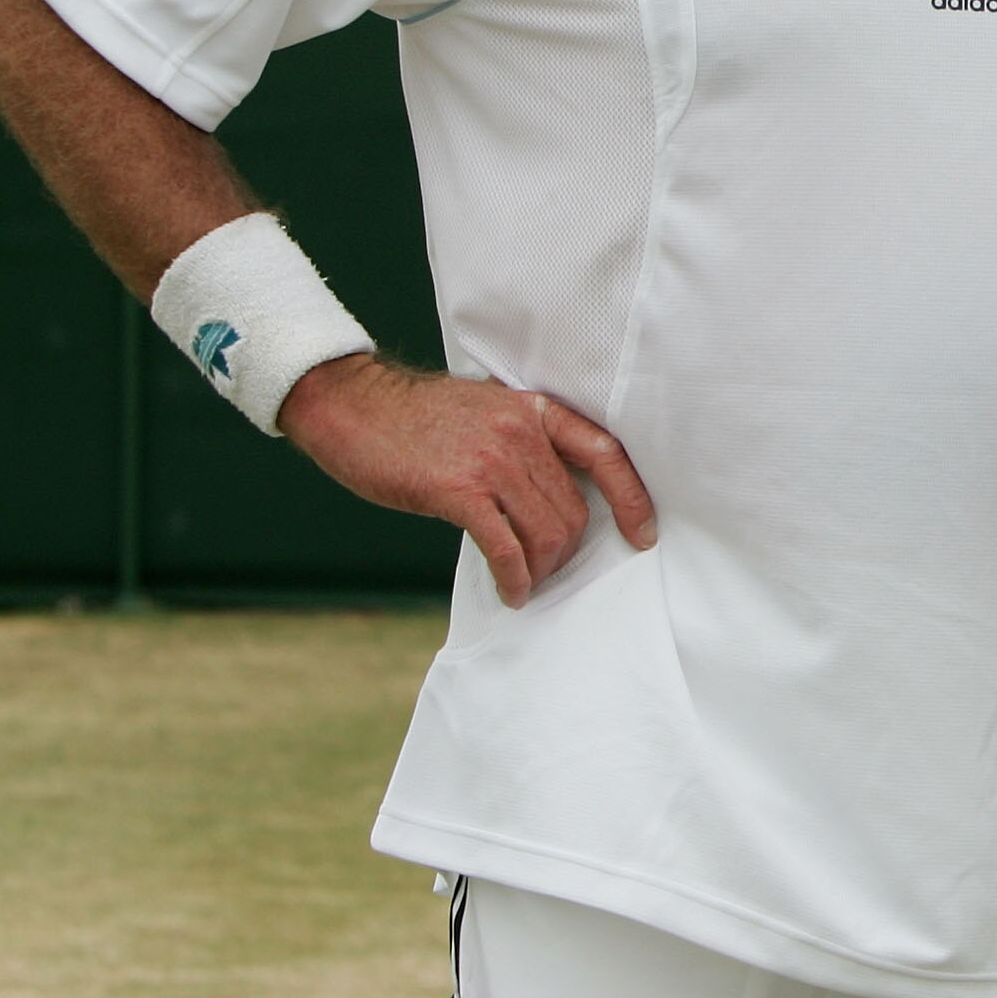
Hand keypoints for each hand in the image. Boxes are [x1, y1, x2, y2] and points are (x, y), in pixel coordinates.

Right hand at [278, 352, 656, 606]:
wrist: (353, 405)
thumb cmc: (416, 417)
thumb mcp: (487, 412)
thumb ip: (523, 443)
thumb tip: (547, 496)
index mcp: (536, 411)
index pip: (606, 454)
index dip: (632, 499)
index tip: (643, 534)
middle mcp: (523, 433)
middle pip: (574, 509)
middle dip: (565, 551)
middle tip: (545, 569)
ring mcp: (493, 461)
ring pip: (547, 532)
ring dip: (542, 569)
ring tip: (527, 581)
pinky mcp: (459, 490)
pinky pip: (505, 547)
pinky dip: (514, 578)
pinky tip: (510, 592)